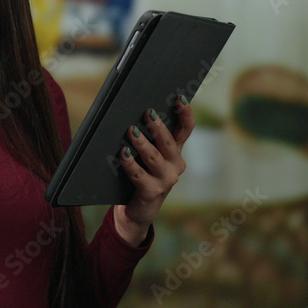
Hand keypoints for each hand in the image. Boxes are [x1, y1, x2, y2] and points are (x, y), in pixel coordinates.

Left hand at [113, 97, 193, 245]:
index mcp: (175, 153)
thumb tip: (137, 113)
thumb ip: (146, 138)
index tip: (179, 98)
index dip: (185, 114)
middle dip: (159, 127)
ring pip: (154, 158)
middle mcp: (175, 165)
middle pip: (169, 143)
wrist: (138, 209)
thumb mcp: (147, 156)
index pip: (185, 130)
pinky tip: (123, 154)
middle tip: (148, 113)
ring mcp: (165, 180)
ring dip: (142, 144)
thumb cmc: (140, 175)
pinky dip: (130, 164)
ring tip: (131, 132)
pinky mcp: (152, 192)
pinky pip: (139, 175)